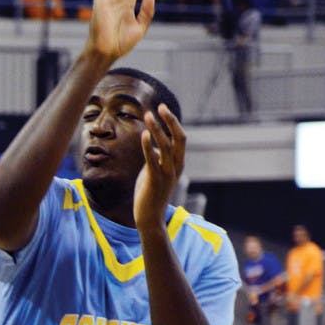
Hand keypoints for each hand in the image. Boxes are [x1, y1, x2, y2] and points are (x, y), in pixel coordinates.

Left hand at [133, 104, 185, 231]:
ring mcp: (166, 174)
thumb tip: (153, 146)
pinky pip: (152, 160)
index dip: (172, 122)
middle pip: (178, 138)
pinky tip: (144, 134)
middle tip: (160, 106)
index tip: (162, 108)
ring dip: (157, 129)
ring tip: (148, 115)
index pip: (180, 138)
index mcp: (177, 164)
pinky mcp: (154, 180)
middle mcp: (175, 167)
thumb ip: (156, 159)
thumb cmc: (150, 194)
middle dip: (170, 121)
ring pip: (166, 146)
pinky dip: (148, 145)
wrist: (149, 218)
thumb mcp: (154, 173)